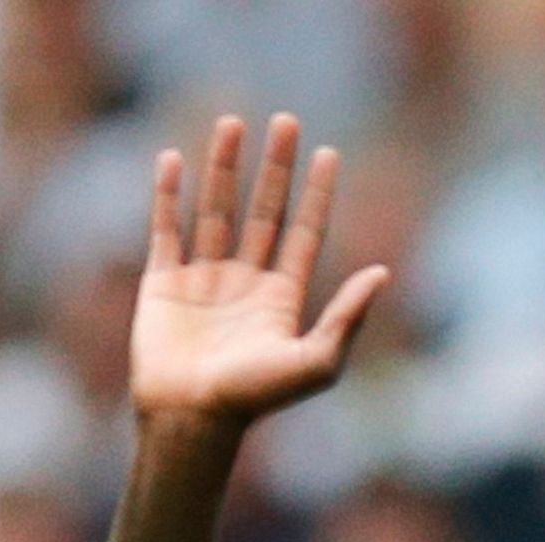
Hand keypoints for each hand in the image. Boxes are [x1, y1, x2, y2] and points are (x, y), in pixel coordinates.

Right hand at [131, 114, 391, 431]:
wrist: (190, 418)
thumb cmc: (253, 398)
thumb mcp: (314, 362)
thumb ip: (347, 318)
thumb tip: (382, 272)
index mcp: (282, 299)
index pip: (305, 233)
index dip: (318, 194)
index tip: (328, 152)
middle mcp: (245, 283)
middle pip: (264, 211)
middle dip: (275, 168)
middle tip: (286, 121)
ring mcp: (203, 280)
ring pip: (216, 210)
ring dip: (224, 167)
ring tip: (233, 124)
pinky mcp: (162, 282)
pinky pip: (165, 228)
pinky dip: (167, 194)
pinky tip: (173, 158)